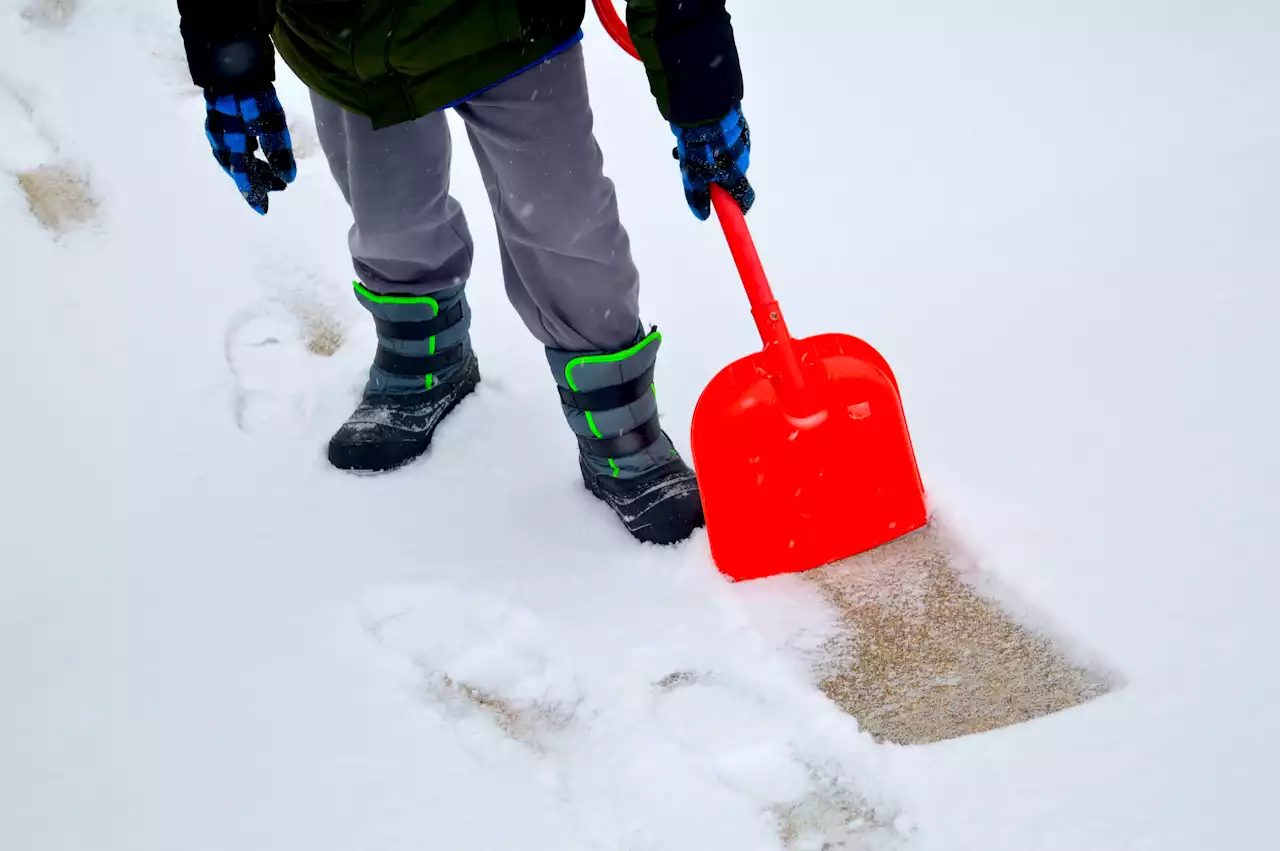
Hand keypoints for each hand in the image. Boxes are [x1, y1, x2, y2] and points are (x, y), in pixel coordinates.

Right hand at [204, 87, 295, 214]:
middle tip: (276, 188)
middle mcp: (220, 132)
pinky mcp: (220, 108)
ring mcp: (218, 119)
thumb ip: (276, 147)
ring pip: (232, 153)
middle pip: (239, 164)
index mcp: (230, 139)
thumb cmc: (251, 84)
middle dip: (256, 179)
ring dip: (250, 166)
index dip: (253, 191)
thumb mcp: (269, 117)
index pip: (243, 173)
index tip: (264, 210)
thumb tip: (286, 177)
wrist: (228, 48)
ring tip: (267, 175)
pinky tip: (252, 150)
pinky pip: (229, 139)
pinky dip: (242, 150)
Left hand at [671, 104, 753, 220]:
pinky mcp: (732, 119)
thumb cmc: (701, 140)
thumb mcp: (694, 172)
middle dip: (710, 175)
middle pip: (728, 174)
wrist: (703, 98)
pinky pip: (720, 137)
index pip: (745, 196)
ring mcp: (739, 135)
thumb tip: (703, 215)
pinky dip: (707, 140)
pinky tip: (690, 133)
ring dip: (704, 156)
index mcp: (736, 170)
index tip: (729, 211)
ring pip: (722, 154)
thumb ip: (699, 194)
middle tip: (690, 168)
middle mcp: (742, 154)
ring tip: (684, 146)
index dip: (738, 206)